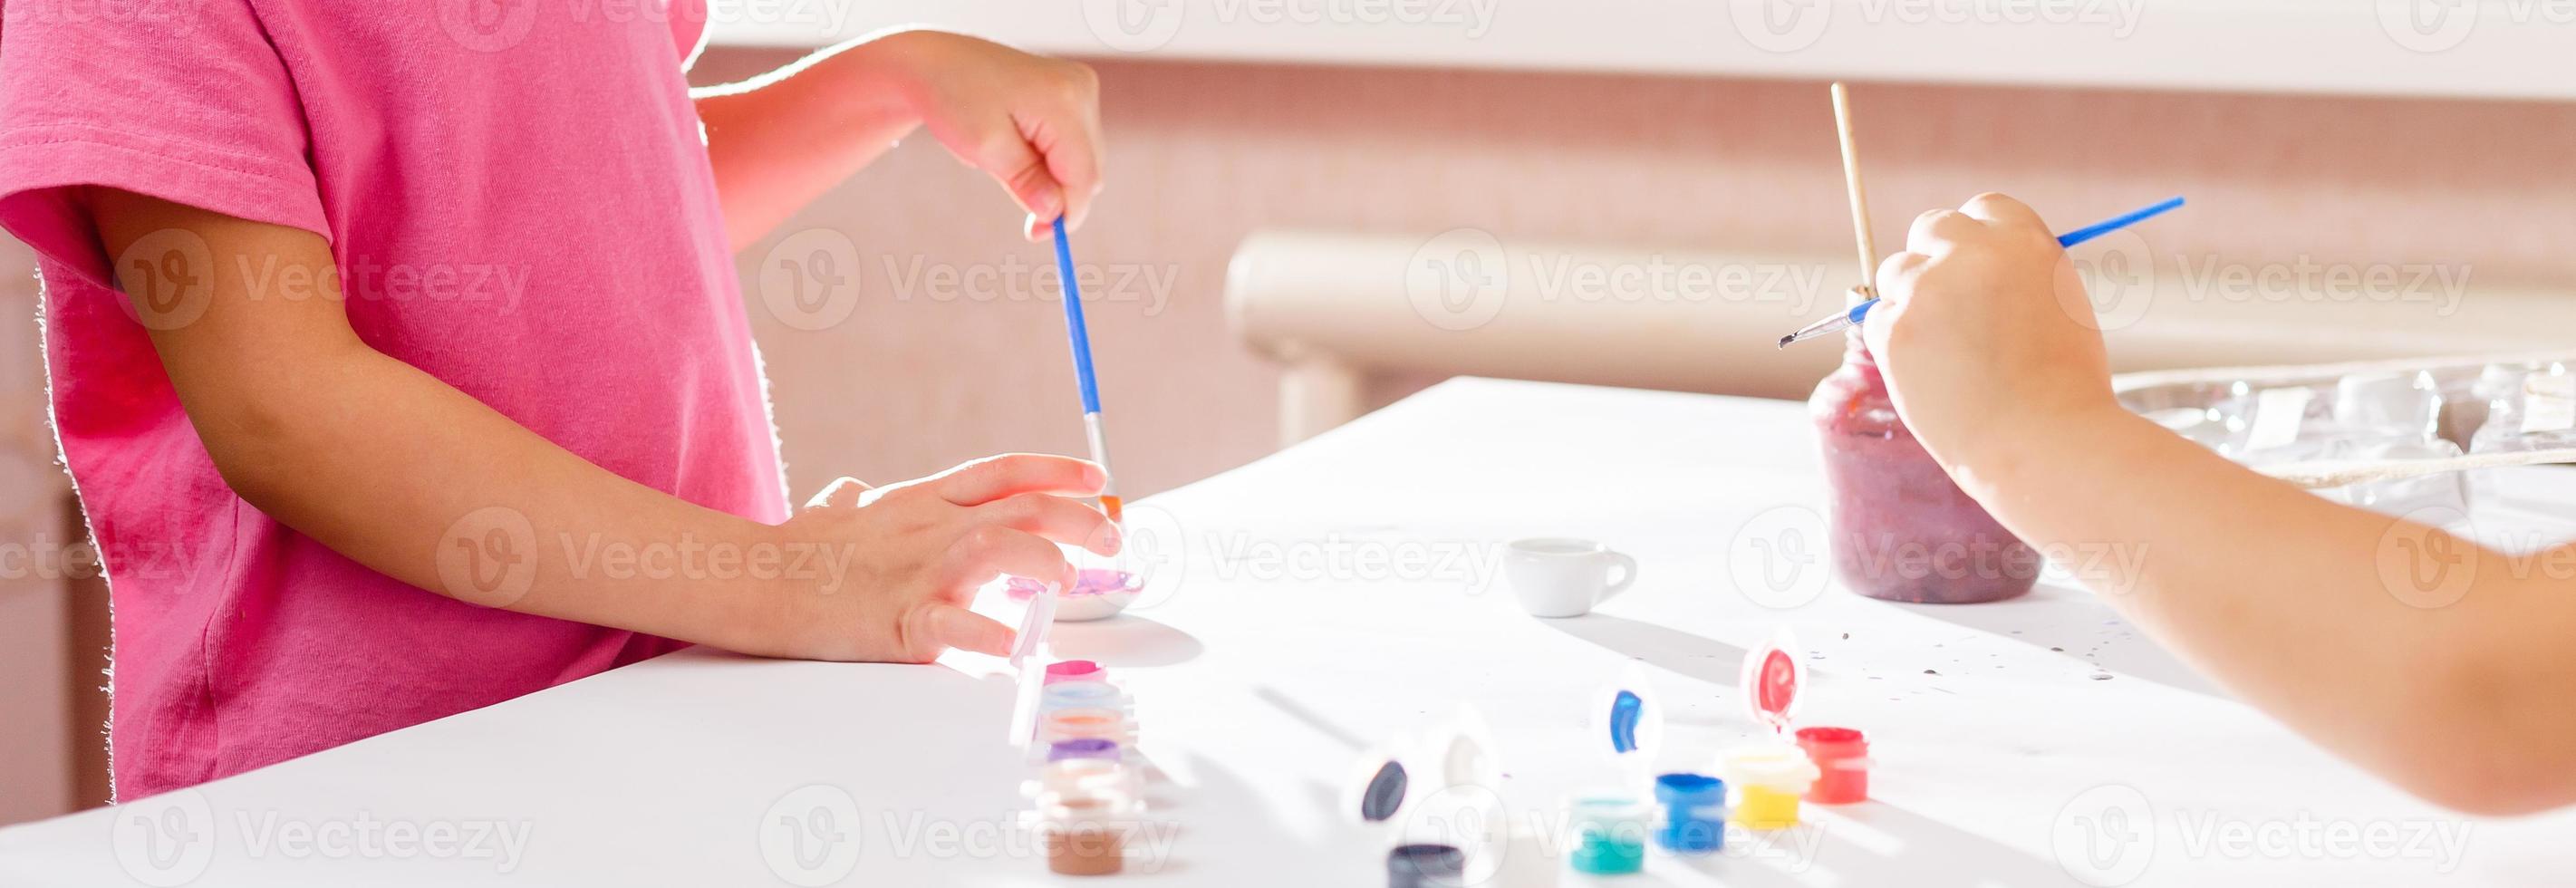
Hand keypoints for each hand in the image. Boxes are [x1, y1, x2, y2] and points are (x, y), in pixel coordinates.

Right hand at [749, 454, 1117, 662]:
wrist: (753, 579)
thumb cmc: (796, 549)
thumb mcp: (836, 509)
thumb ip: (857, 500)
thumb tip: (850, 491)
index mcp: (922, 499)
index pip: (1002, 471)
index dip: (1056, 471)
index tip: (1097, 479)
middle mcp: (930, 526)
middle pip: (1020, 506)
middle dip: (1078, 519)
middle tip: (1113, 539)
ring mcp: (917, 570)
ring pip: (996, 545)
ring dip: (1042, 559)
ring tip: (1067, 579)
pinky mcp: (898, 620)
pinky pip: (954, 626)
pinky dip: (990, 637)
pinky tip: (1016, 649)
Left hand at [876, 30, 1104, 240]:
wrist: (936, 62)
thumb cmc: (954, 98)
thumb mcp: (985, 147)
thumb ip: (1026, 181)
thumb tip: (1055, 214)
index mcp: (1063, 100)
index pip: (1084, 175)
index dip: (1067, 213)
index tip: (1038, 236)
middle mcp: (1081, 89)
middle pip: (1089, 168)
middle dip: (1058, 195)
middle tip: (1021, 212)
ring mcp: (1080, 87)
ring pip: (1083, 159)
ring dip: (1051, 176)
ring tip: (1006, 162)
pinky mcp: (1073, 91)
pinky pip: (1073, 143)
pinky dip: (1049, 158)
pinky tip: (1018, 146)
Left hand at [1862, 193, 2122, 473]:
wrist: (2040, 441)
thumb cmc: (2063, 385)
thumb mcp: (2062, 304)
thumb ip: (2021, 271)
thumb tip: (1983, 259)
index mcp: (2024, 239)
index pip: (1984, 207)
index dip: (1977, 238)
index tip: (1974, 263)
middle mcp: (1971, 252)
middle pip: (1931, 228)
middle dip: (1935, 259)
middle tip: (1948, 304)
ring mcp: (1926, 289)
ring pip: (1895, 272)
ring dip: (1910, 299)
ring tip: (1945, 349)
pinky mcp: (1892, 330)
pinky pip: (1877, 320)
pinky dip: (1894, 341)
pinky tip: (1929, 373)